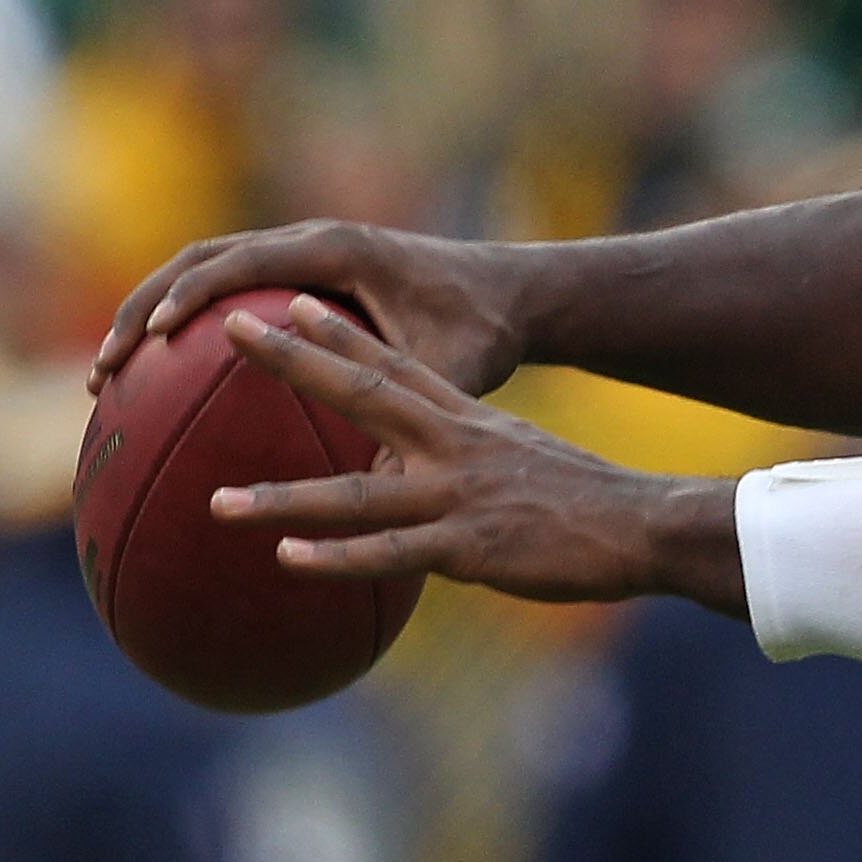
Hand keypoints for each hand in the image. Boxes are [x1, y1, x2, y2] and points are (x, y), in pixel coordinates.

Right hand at [93, 220, 531, 399]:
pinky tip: (162, 380)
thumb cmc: (483, 329)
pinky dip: (189, 323)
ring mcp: (302, 253)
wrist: (510, 294)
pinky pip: (229, 290)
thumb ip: (414, 412)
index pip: (239, 261)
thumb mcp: (452, 370)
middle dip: (144, 307)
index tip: (150, 338)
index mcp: (337, 248)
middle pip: (200, 259)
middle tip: (104, 367)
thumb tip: (376, 487)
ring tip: (111, 375)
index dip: (189, 296)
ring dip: (153, 313)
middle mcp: (311, 240)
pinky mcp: (301, 275)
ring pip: (204, 271)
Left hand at [209, 298, 744, 610]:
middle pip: (360, 395)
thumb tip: (435, 485)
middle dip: (291, 362)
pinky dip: (337, 557)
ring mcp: (457, 497)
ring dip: (281, 498)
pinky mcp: (469, 549)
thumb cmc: (591, 505)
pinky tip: (288, 560)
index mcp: (468, 423)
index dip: (337, 333)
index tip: (287, 301)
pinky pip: (390, 554)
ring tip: (215, 501)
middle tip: (229, 328)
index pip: (395, 364)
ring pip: (353, 495)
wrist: (646, 525)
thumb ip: (474, 465)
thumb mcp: (526, 465)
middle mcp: (453, 447)